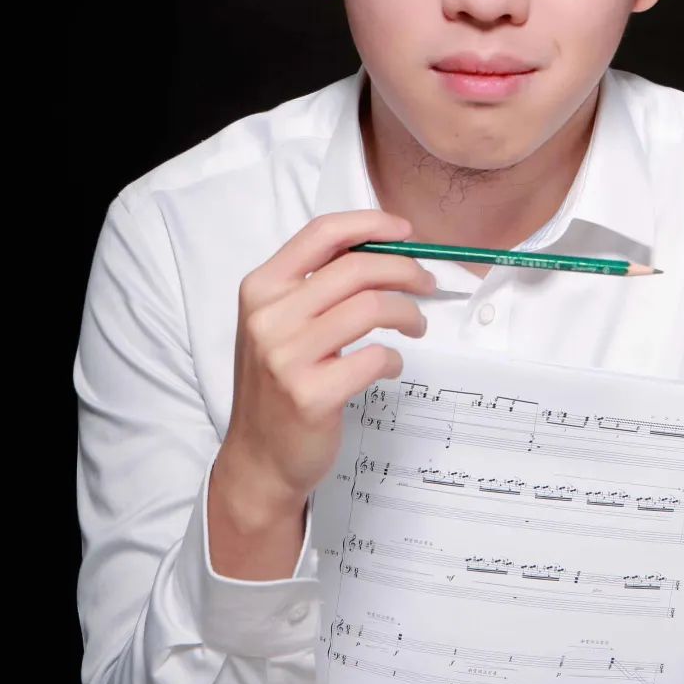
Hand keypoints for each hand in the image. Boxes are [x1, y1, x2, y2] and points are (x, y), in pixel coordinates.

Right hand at [217, 209, 433, 519]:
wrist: (257, 460)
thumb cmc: (277, 385)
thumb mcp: (278, 323)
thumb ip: (316, 286)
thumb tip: (382, 249)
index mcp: (261, 288)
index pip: (321, 233)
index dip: (370, 224)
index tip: (404, 231)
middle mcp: (269, 317)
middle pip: (357, 268)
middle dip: (404, 270)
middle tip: (426, 284)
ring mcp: (287, 357)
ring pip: (372, 307)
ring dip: (409, 313)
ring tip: (416, 324)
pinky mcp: (311, 395)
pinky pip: (375, 358)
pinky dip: (394, 359)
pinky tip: (388, 366)